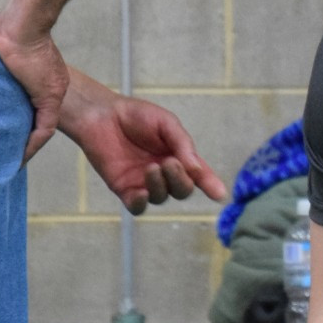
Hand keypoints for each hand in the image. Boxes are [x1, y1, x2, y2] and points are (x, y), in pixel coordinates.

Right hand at [0, 25, 67, 161]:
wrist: (22, 24)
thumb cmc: (6, 27)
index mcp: (38, 72)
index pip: (31, 102)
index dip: (20, 120)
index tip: (7, 135)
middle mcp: (49, 82)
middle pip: (36, 116)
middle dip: (21, 135)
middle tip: (4, 151)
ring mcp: (52, 89)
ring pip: (42, 125)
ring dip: (26, 143)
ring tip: (9, 158)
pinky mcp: (49, 96)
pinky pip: (45, 128)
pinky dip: (32, 144)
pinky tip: (19, 156)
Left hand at [60, 83, 227, 211]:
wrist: (102, 115)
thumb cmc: (136, 116)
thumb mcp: (166, 123)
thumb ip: (182, 144)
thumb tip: (197, 170)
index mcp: (178, 157)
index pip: (198, 174)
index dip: (210, 184)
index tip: (220, 194)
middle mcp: (164, 173)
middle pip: (181, 190)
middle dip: (180, 180)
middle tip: (169, 163)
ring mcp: (144, 183)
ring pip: (161, 198)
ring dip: (160, 186)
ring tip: (151, 167)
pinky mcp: (124, 189)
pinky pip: (137, 207)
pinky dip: (141, 203)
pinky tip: (140, 192)